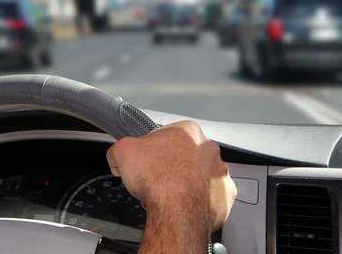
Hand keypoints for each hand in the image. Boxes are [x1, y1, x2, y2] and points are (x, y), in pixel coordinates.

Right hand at [107, 121, 236, 231]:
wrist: (177, 210)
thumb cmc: (156, 177)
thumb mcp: (122, 151)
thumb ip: (117, 149)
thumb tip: (116, 158)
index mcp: (188, 131)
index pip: (165, 136)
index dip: (150, 151)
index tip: (144, 164)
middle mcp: (209, 148)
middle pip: (184, 156)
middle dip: (170, 167)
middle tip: (155, 182)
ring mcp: (220, 172)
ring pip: (199, 176)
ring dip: (186, 184)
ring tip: (169, 197)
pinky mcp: (225, 195)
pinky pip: (211, 196)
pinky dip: (199, 201)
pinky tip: (185, 206)